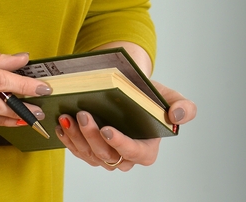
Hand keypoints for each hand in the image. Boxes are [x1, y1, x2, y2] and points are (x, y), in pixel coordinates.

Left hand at [55, 81, 195, 170]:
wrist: (128, 88)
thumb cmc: (149, 95)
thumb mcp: (170, 96)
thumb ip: (184, 107)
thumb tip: (177, 116)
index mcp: (146, 149)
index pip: (134, 153)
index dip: (120, 144)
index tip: (107, 129)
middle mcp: (125, 156)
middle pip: (107, 156)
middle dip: (92, 137)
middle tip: (83, 114)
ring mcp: (106, 154)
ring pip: (89, 155)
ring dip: (76, 138)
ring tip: (67, 117)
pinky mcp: (90, 149)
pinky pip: (78, 150)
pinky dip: (68, 138)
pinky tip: (61, 124)